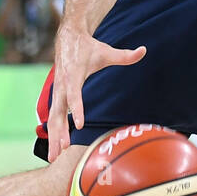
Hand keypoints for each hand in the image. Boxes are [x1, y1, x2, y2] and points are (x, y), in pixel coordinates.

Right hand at [46, 23, 145, 161]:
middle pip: (59, 112)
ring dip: (53, 137)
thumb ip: (125, 55)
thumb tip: (144, 50)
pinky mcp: (56, 97)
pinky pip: (53, 117)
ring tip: (54, 157)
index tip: (79, 125)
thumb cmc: (89, 47)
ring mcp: (57, 92)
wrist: (67, 38)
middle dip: (59, 131)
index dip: (77, 109)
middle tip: (63, 149)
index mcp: (73, 75)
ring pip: (53, 118)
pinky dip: (52, 133)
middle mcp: (62, 86)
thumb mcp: (106, 50)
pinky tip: (54, 150)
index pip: (74, 95)